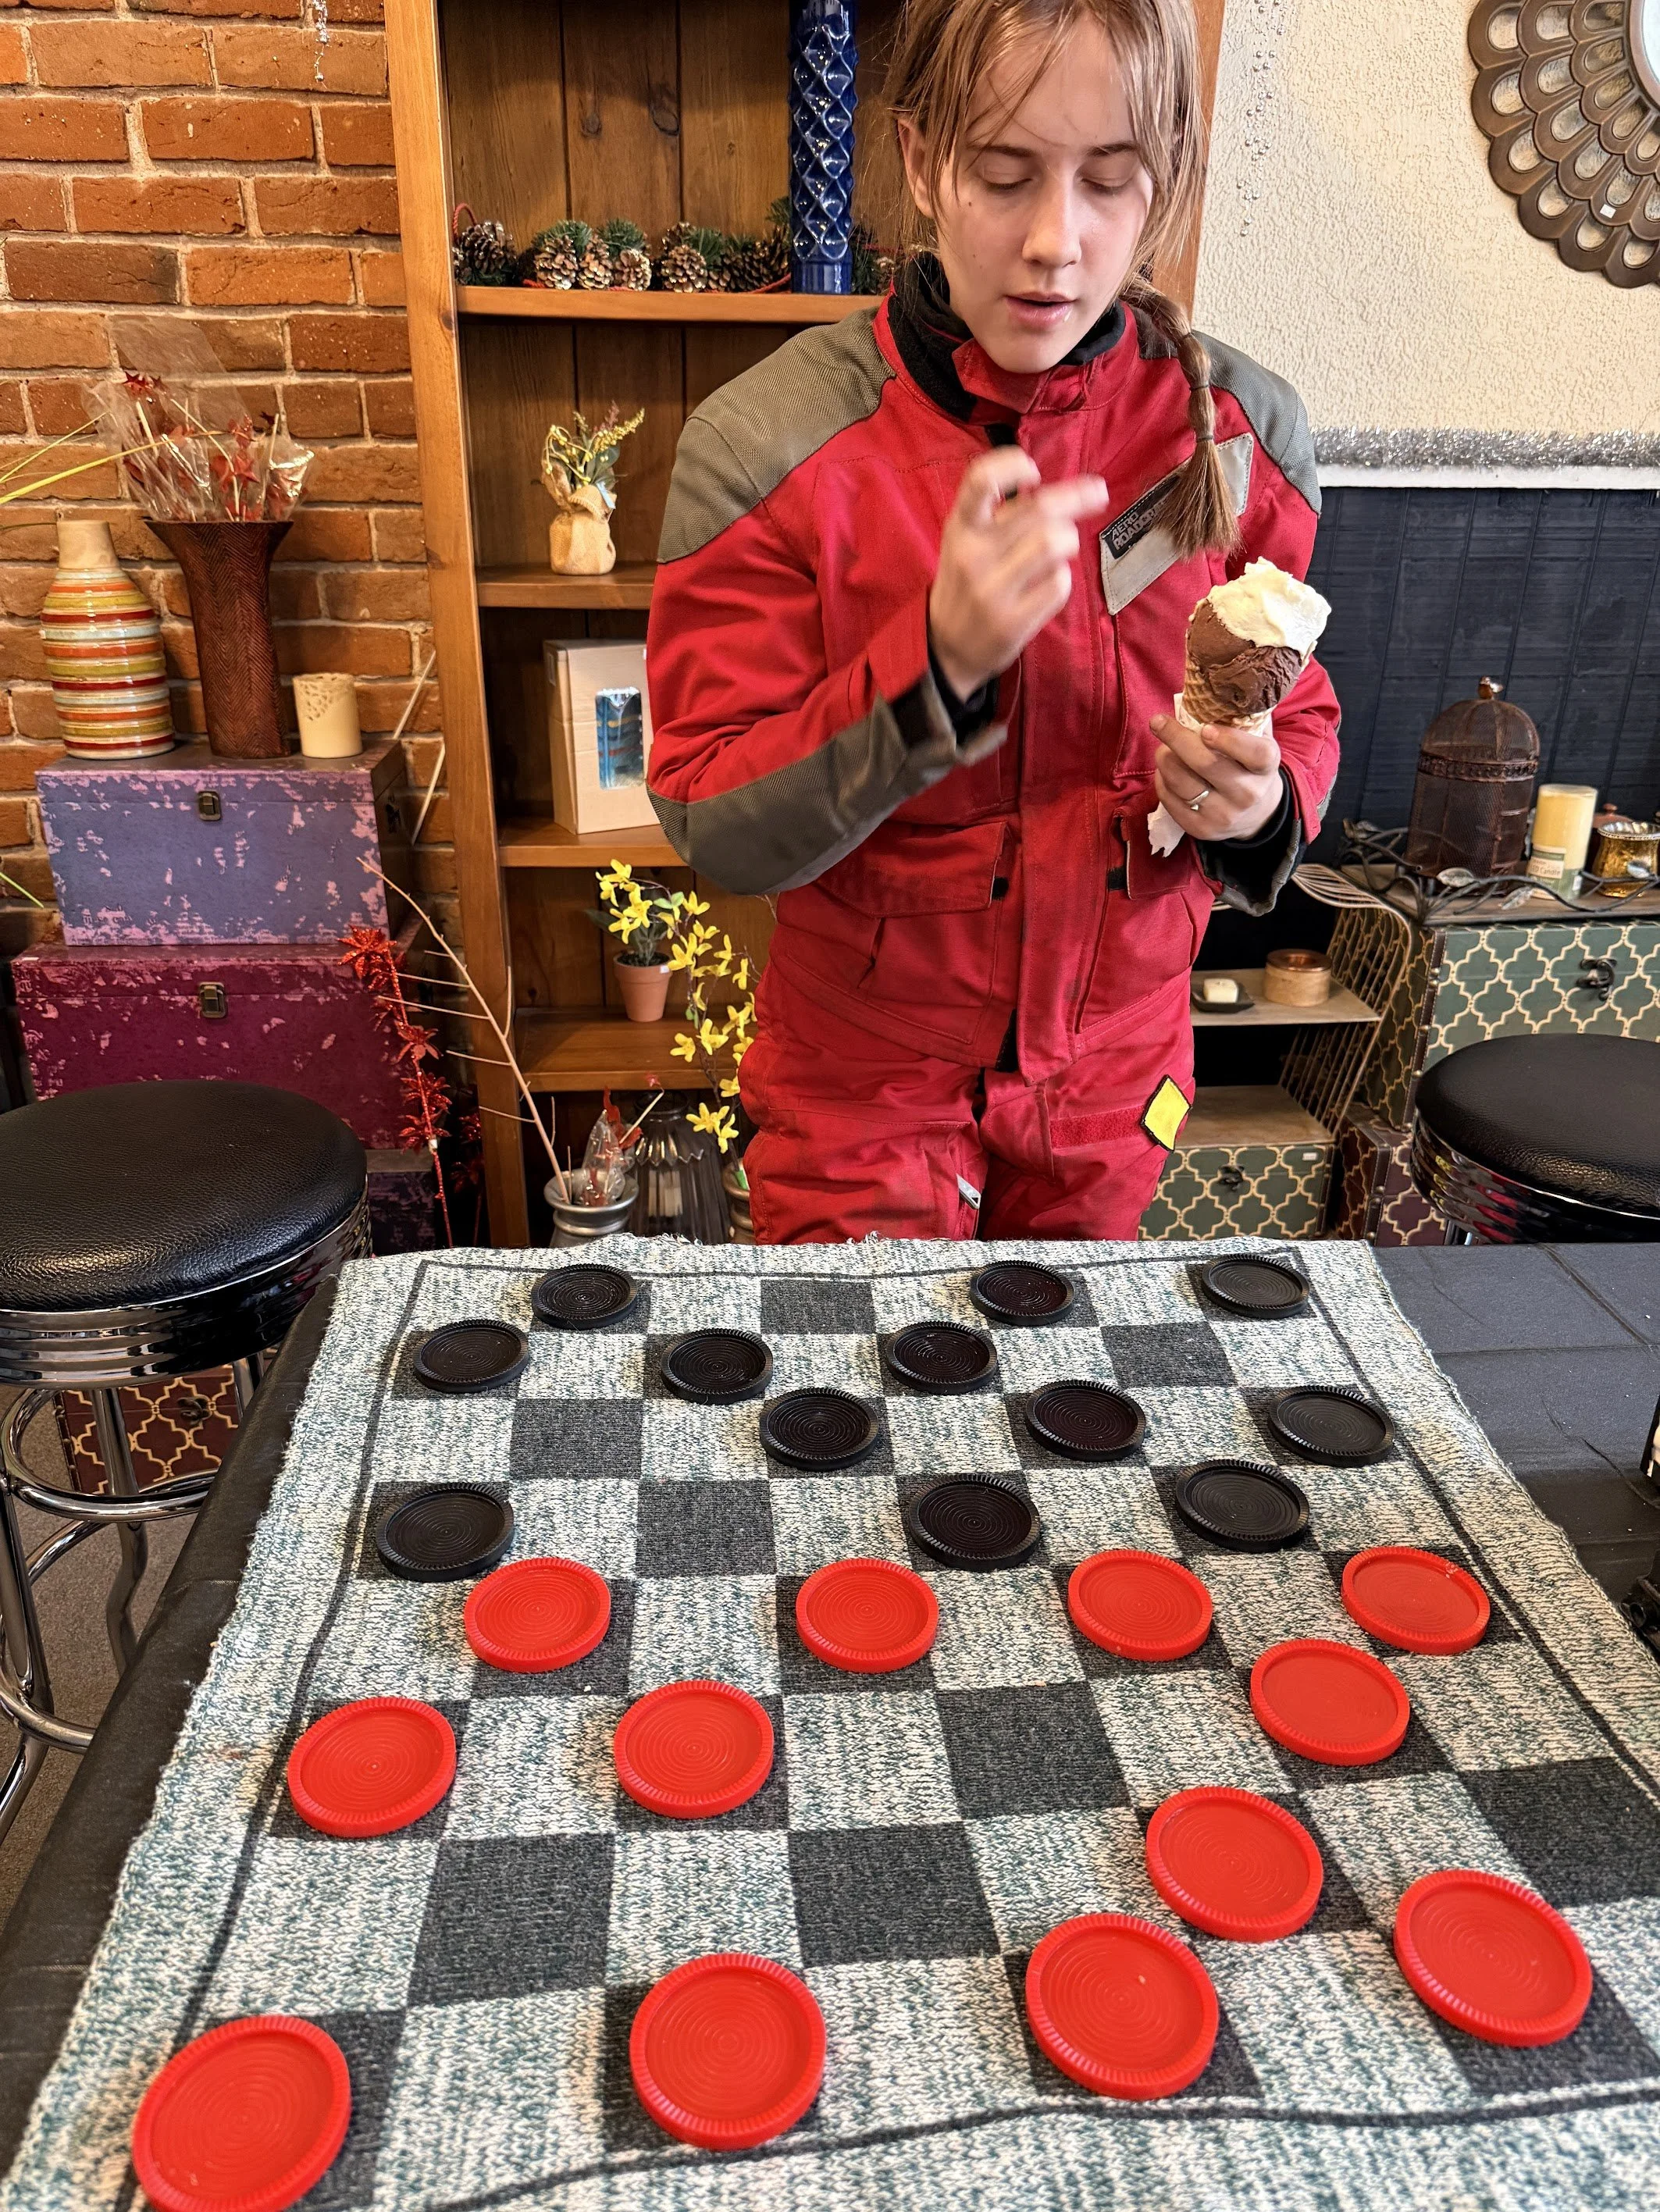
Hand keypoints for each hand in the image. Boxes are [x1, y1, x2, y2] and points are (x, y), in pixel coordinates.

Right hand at [929, 447, 1108, 699]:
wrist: (945, 646)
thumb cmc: (967, 581)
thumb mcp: (966, 540)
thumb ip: (1000, 514)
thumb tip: (1061, 490)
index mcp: (961, 527)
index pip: (981, 480)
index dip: (1013, 465)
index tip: (1034, 472)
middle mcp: (973, 555)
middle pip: (1039, 509)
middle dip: (1077, 496)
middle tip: (1098, 492)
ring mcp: (992, 591)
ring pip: (1053, 543)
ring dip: (1069, 539)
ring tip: (1064, 544)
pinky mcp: (1012, 622)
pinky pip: (1058, 584)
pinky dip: (1064, 577)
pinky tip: (1051, 580)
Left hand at [1152, 713, 1283, 839]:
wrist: (1258, 813)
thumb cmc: (1250, 765)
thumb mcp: (1258, 740)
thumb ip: (1242, 717)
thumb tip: (1211, 685)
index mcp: (1266, 767)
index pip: (1254, 754)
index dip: (1230, 740)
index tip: (1205, 728)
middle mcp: (1248, 793)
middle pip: (1205, 764)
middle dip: (1176, 738)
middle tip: (1158, 722)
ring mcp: (1224, 815)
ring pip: (1182, 782)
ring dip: (1164, 758)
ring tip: (1163, 747)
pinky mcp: (1202, 830)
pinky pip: (1170, 800)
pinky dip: (1161, 780)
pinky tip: (1165, 770)